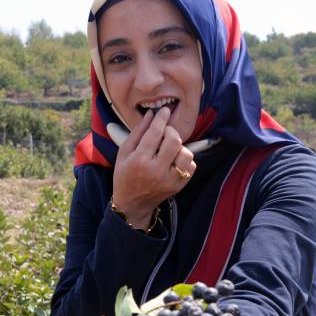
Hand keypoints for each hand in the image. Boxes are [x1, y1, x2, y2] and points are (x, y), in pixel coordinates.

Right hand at [111, 108, 195, 228]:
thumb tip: (151, 114)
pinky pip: (191, 166)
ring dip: (179, 147)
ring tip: (169, 149)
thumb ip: (138, 132)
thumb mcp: (124, 153)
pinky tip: (173, 161)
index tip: (165, 111)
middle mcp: (157, 171)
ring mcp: (170, 180)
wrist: (132, 203)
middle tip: (165, 132)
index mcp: (140, 161)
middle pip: (174, 141)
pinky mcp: (179, 186)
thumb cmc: (125, 175)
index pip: (155, 133)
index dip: (161, 119)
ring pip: (186, 153)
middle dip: (171, 131)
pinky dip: (184, 160)